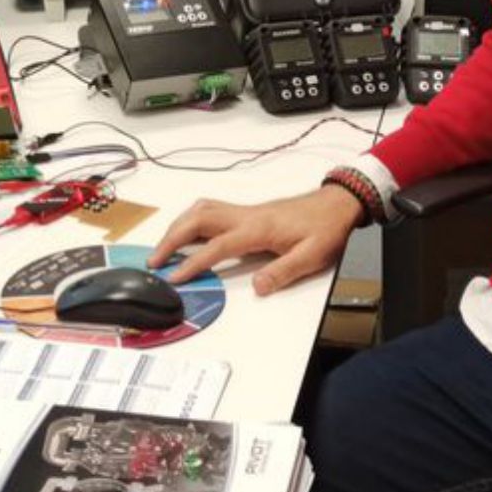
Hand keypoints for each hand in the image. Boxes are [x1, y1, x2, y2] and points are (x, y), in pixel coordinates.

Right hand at [147, 186, 364, 294]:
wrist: (338, 205)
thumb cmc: (326, 229)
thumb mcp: (313, 256)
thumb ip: (284, 271)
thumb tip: (257, 287)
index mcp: (259, 228)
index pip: (218, 245)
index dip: (194, 262)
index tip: (174, 277)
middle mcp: (247, 215)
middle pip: (199, 219)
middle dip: (172, 238)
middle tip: (154, 260)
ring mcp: (246, 211)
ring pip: (202, 209)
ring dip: (179, 225)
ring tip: (164, 246)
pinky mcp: (249, 212)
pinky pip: (212, 210)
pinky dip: (192, 219)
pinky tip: (189, 232)